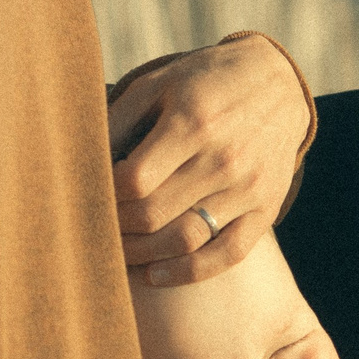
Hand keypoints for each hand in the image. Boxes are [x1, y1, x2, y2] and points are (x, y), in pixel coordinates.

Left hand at [110, 34, 311, 286]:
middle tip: (94, 227)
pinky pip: (226, 254)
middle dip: (114, 227)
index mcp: (193, 121)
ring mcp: (248, 187)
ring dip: (141, 254)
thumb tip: (79, 158)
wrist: (280, 85)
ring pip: (184, 239)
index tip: (86, 197)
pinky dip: (188, 272)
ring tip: (117, 251)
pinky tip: (156, 275)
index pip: (133, 179)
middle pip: (153, 214)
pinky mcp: (266, 207)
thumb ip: (119, 118)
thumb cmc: (206, 83)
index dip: (102, 195)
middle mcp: (224, 157)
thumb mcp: (160, 83)